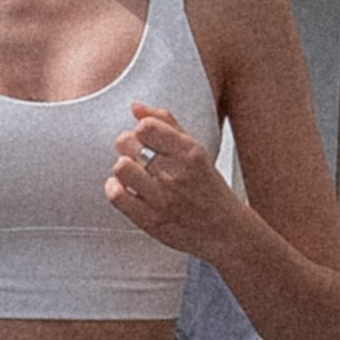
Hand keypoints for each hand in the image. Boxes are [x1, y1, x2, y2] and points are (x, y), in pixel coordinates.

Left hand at [107, 102, 233, 251]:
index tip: (146, 138)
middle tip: (136, 155)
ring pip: (120, 167)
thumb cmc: (208, 189)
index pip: (147, 126)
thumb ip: (167, 125)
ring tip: (132, 173)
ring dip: (122, 167)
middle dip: (128, 146)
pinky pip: (117, 195)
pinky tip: (124, 188)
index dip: (140, 129)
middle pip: (128, 143)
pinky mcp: (150, 220)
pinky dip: (114, 188)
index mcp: (190, 153)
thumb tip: (136, 107)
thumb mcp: (196, 151)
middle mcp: (176, 174)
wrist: (225, 231)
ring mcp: (163, 199)